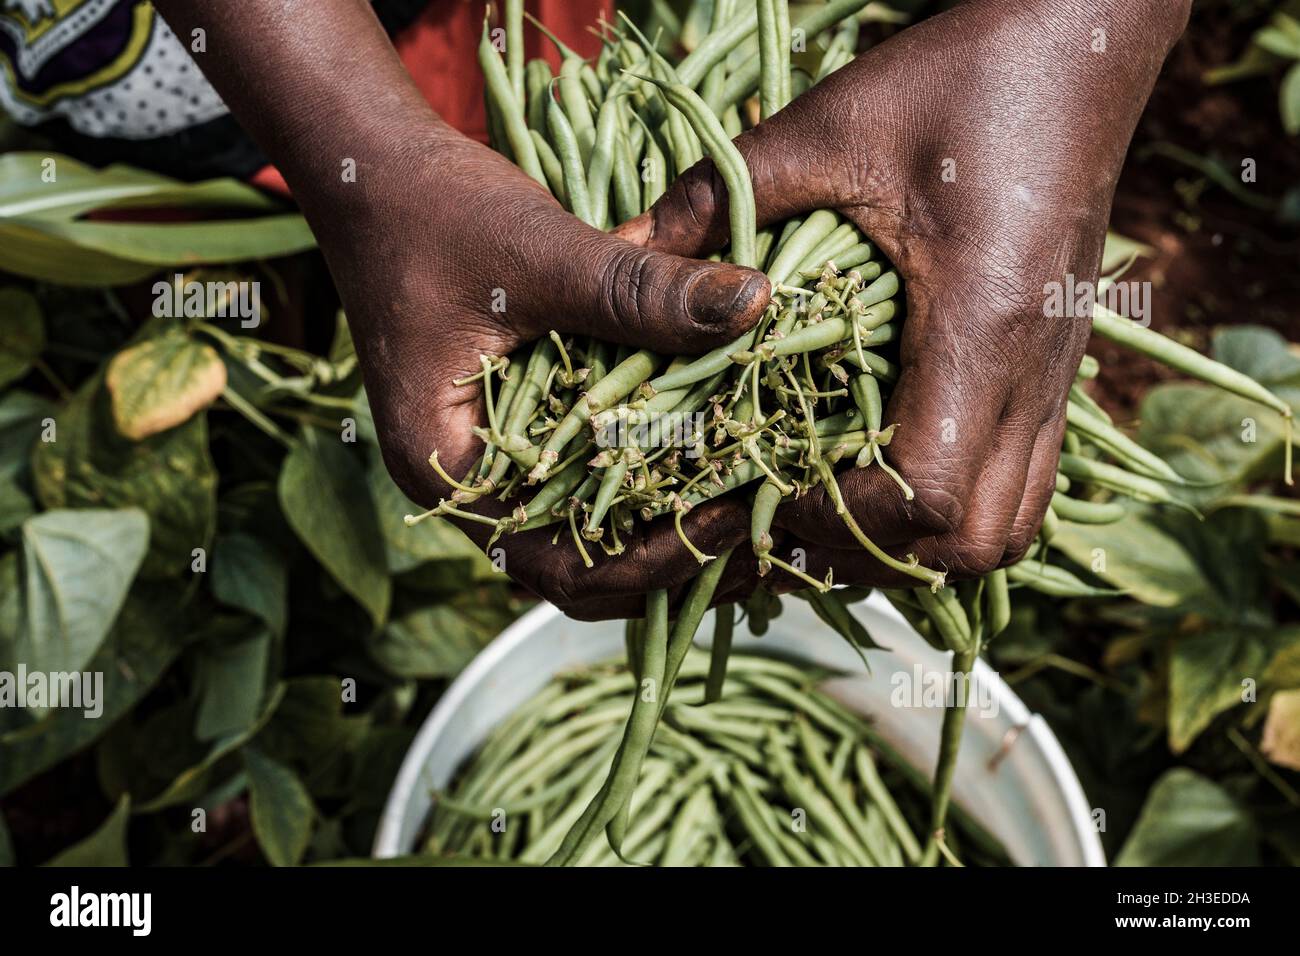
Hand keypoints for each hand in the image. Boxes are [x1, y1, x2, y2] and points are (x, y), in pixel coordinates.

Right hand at [323, 130, 769, 617]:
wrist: (374, 169)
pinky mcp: (516, 420)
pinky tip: (709, 456)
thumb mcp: (540, 251)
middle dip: (669, 559)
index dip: (651, 561)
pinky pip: (585, 473)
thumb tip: (756, 304)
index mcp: (447, 468)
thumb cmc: (433, 211)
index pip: (556, 565)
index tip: (733, 519)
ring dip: (662, 526)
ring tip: (748, 512)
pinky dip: (644, 474)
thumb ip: (641, 290)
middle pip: (577, 566)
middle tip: (760, 538)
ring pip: (585, 527)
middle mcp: (466, 481)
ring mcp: (491, 454)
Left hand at [619, 0, 1189, 588]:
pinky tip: (891, 465)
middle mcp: (1030, 375)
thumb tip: (617, 248)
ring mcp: (1055, 381)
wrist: (1083, 45)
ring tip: (837, 500)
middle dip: (867, 549)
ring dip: (916, 545)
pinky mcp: (1059, 373)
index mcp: (976, 323)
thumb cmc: (959, 78)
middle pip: (967, 546)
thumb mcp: (823, 128)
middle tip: (790, 504)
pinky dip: (955, 510)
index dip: (833, 516)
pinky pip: (1022, 488)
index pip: (918, 495)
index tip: (765, 484)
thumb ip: (717, 195)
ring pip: (1004, 533)